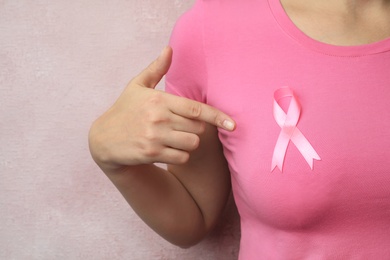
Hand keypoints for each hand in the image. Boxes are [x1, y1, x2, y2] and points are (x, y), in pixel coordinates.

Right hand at [89, 46, 234, 169]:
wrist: (103, 139)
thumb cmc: (124, 110)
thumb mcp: (137, 86)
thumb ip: (156, 69)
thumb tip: (170, 48)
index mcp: (159, 99)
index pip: (196, 109)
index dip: (218, 117)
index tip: (233, 124)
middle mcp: (159, 118)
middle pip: (198, 128)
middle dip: (196, 129)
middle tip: (181, 126)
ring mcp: (155, 137)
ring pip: (192, 144)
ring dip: (188, 143)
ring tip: (174, 138)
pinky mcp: (151, 153)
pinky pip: (181, 158)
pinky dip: (180, 156)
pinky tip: (168, 150)